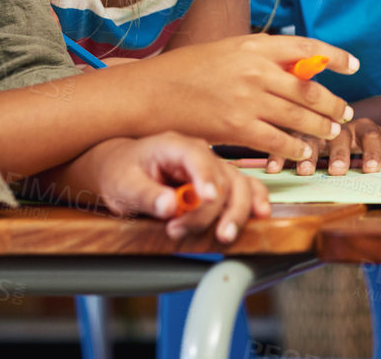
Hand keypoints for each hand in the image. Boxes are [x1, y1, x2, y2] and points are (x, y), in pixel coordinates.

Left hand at [79, 133, 270, 245]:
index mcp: (176, 146)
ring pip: (239, 185)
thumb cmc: (122, 171)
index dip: (206, 179)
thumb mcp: (123, 184)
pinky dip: (255, 201)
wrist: (121, 167)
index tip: (208, 199)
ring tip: (224, 235)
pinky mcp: (218, 183)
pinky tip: (260, 215)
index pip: (198, 159)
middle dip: (218, 209)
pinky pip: (244, 189)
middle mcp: (200, 154)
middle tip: (200, 231)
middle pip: (223, 177)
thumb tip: (170, 206)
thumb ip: (146, 195)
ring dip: (237, 211)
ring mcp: (212, 168)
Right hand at [126, 35, 358, 160]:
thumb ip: (261, 59)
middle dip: (332, 103)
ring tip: (331, 133)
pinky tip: (301, 151)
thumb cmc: (187, 71)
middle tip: (345, 113)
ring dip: (320, 127)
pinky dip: (294, 147)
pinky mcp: (236, 127)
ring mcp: (246, 99)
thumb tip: (297, 70)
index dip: (334, 57)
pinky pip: (276, 140)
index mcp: (254, 46)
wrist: (150, 92)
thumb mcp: (227, 52)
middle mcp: (255, 69)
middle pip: (308, 87)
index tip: (353, 65)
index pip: (306, 48)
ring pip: (298, 115)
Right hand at [266, 117, 380, 175]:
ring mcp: (315, 127)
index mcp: (364, 127)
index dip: (373, 152)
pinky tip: (273, 168)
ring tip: (305, 172)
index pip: (372, 135)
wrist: (336, 117)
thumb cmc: (362, 137)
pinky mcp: (294, 131)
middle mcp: (339, 125)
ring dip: (309, 154)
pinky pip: (284, 140)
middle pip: (341, 136)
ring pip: (311, 137)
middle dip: (340, 153)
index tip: (373, 169)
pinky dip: (277, 153)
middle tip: (339, 171)